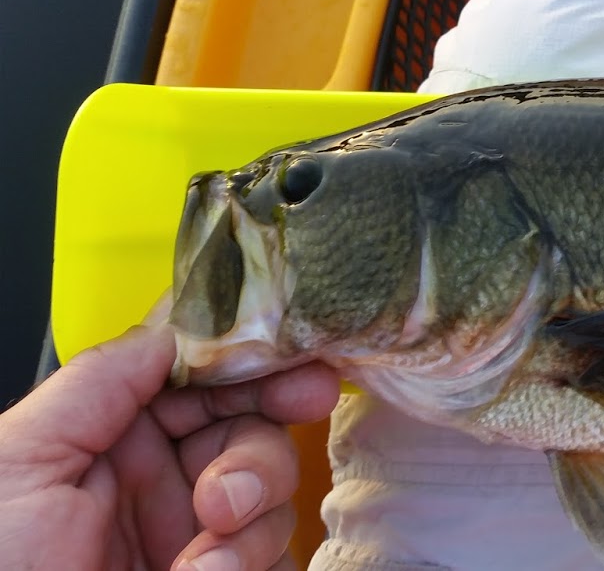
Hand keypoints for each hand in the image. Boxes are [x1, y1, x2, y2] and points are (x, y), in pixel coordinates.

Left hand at [0, 321, 339, 569]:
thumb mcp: (17, 455)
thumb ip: (100, 380)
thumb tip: (176, 329)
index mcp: (108, 431)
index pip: (202, 375)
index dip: (257, 366)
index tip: (302, 374)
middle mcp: (155, 476)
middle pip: (252, 428)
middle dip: (258, 455)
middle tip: (230, 494)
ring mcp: (189, 533)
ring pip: (272, 496)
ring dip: (248, 526)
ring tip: (199, 562)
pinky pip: (271, 557)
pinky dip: (246, 565)